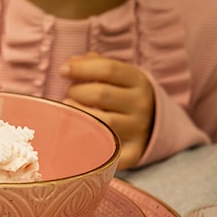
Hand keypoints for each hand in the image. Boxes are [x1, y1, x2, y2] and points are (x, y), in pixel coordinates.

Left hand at [60, 52, 154, 168]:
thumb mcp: (117, 75)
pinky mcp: (132, 152)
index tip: (62, 71)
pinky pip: (104, 150)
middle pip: (100, 94)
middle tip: (70, 95)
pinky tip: (78, 136)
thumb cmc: (123, 95)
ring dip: (76, 115)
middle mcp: (141, 104)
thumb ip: (94, 64)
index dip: (81, 68)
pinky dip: (87, 143)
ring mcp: (137, 130)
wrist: (153, 125)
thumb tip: (69, 65)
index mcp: (138, 81)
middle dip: (75, 92)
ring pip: (99, 122)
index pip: (108, 69)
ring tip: (71, 113)